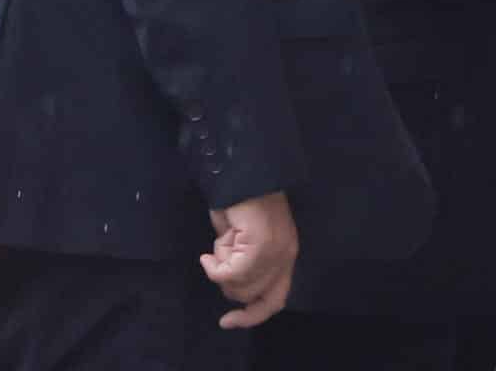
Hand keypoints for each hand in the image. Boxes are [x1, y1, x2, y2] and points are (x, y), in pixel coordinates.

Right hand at [198, 191, 298, 329]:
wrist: (241, 174)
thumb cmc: (241, 203)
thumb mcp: (244, 241)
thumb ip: (245, 265)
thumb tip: (230, 286)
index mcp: (286, 255)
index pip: (275, 300)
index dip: (251, 316)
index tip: (226, 322)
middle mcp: (285, 257)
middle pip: (250, 295)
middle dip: (227, 281)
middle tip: (218, 255)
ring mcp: (275, 253)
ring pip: (238, 285)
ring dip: (220, 267)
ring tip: (222, 241)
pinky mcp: (260, 248)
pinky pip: (229, 273)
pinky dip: (214, 266)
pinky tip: (210, 252)